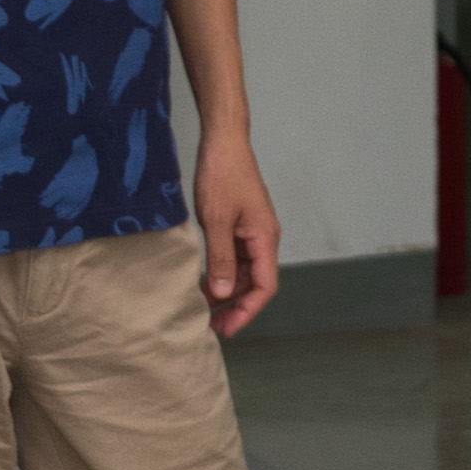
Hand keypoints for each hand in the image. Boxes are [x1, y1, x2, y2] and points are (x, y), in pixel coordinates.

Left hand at [191, 130, 282, 335]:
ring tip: (204, 309)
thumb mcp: (217, 220)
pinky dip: (223, 273)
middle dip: (236, 307)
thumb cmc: (223, 174)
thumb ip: (221, 259)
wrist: (223, 141)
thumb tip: (224, 294)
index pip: (265, 286)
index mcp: (265, 238)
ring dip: (228, 292)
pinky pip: (236, 258)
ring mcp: (253, 232)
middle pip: (256, 283)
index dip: (247, 311)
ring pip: (245, 273)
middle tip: (212, 326)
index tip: (227, 328)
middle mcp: (264, 238)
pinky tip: (205, 283)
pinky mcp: (241, 225)